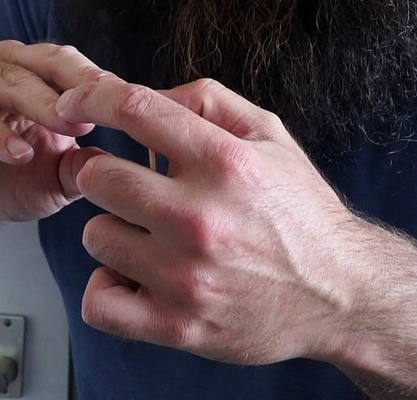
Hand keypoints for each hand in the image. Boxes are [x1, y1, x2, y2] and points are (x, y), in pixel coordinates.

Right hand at [0, 41, 118, 220]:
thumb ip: (85, 167)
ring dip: (42, 103)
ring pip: (11, 81)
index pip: (79, 67)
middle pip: (49, 61)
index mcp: (39, 71)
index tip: (140, 109)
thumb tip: (126, 165)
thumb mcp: (54, 177)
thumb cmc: (7, 177)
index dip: (108, 86)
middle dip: (80, 85)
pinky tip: (17, 154)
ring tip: (68, 129)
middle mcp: (6, 63)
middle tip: (107, 111)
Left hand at [55, 78, 374, 365]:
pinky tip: (134, 277)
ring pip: (97, 236)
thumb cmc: (301, 213)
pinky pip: (102, 302)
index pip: (133, 109)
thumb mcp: (271, 136)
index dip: (88, 98)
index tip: (72, 105)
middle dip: (98, 171)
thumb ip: (208, 101)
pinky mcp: (180, 324)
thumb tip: (147, 93)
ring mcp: (188, 275)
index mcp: (225, 162)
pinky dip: (109, 289)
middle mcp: (202, 217)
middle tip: (114, 180)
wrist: (343, 293)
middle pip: (98, 176)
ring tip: (144, 235)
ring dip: (111, 231)